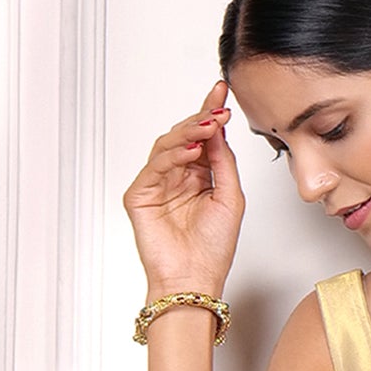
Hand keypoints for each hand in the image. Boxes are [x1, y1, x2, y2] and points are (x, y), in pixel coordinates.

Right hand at [122, 79, 244, 298]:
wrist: (195, 280)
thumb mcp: (230, 197)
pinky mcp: (140, 195)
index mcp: (199, 176)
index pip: (203, 138)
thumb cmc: (213, 249)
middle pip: (184, 136)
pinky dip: (173, 156)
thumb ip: (223, 161)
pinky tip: (191, 151)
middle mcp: (177, 177)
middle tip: (217, 109)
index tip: (221, 90)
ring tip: (208, 127)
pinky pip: (155, 166)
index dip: (210, 112)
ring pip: (167, 146)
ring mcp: (157, 185)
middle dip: (201, 119)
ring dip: (188, 133)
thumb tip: (218, 128)